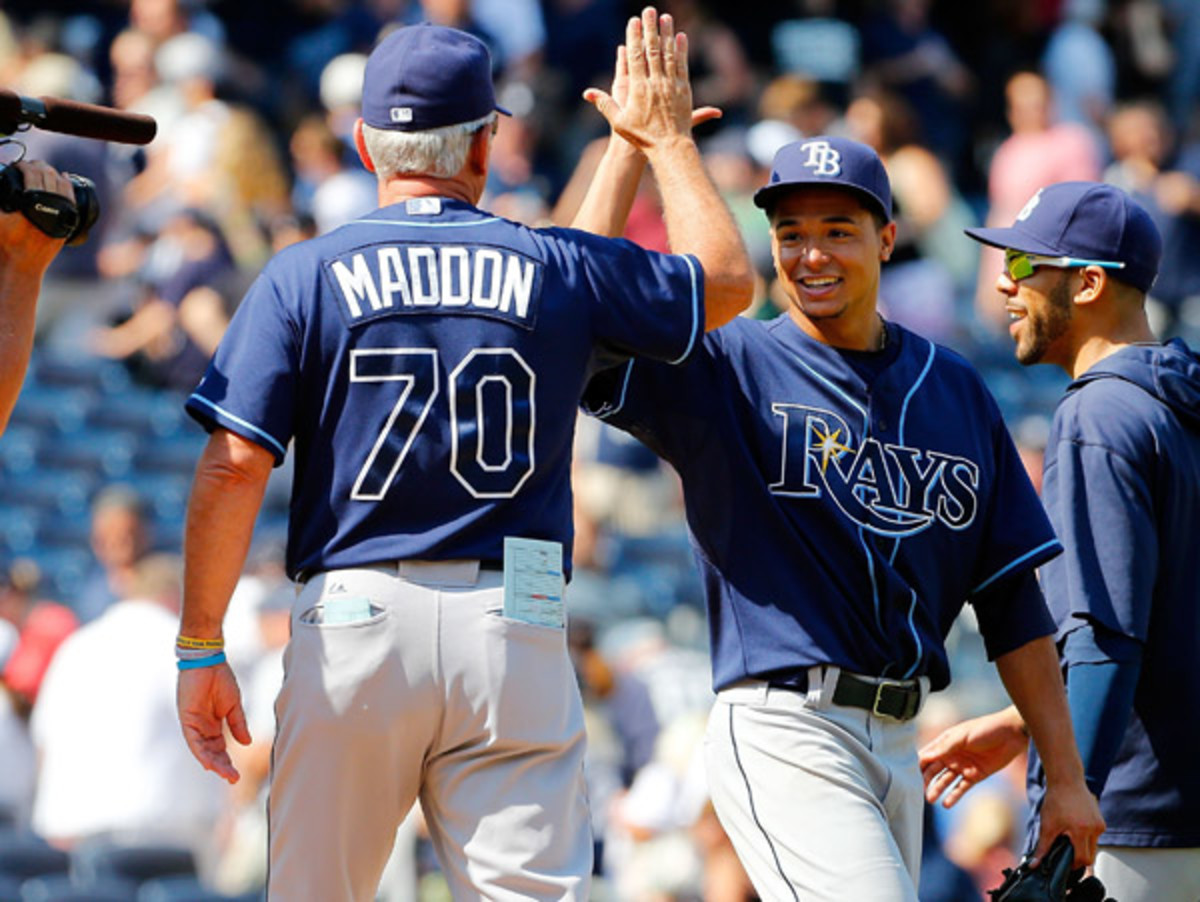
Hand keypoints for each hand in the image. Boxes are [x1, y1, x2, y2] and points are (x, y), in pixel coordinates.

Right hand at [0, 160, 73, 268]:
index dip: (22, 165)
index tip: (16, 166)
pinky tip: (63, 177)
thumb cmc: (5, 243)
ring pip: (61, 183)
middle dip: (36, 166)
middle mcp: (51, 206)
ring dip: (50, 173)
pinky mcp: (68, 220)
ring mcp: (63, 213)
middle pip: (48, 174)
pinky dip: (66, 184)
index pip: (31, 173)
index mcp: (32, 202)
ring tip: (40, 171)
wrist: (23, 265)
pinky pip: (71, 196)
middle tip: (27, 166)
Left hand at [177, 663, 251, 783]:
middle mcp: (202, 728)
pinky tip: (209, 762)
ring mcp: (194, 724)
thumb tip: (247, 743)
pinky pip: (193, 740)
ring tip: (225, 774)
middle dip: (222, 766)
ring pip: (202, 750)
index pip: (220, 748)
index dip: (228, 762)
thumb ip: (238, 724)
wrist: (208, 661)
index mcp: (214, 725)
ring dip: (213, 763)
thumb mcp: (234, 705)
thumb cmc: (220, 679)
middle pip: (212, 752)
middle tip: (233, 779)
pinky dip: (201, 752)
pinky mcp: (187, 719)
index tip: (236, 776)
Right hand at [583, 8, 703, 152]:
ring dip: (667, 34)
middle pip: (652, 50)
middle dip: (650, 28)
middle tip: (649, 10)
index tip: (634, 22)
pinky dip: (680, 50)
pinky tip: (680, 37)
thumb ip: (605, 104)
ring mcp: (670, 85)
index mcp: (638, 89)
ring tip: (666, 18)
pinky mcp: (683, 90)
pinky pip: (681, 65)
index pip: (635, 57)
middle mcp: (655, 83)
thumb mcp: (619, 122)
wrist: (669, 147)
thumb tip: (587, 93)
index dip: (634, 37)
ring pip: (668, 54)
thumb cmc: (642, 137)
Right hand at [919, 707, 1027, 808]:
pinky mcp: (975, 776)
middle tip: (920, 790)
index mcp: (946, 743)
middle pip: (934, 770)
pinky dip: (954, 796)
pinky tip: (946, 804)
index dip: (920, 764)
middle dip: (926, 780)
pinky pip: (962, 788)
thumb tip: (923, 757)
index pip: (928, 755)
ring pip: (946, 780)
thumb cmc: (985, 729)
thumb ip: (944, 748)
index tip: (911, 774)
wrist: (1012, 735)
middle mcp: (952, 756)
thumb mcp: (962, 736)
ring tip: (930, 799)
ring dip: (938, 789)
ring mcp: (963, 767)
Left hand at [1033, 779, 1104, 869]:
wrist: (1066, 780)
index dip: (1073, 865)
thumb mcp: (1047, 825)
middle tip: (1065, 853)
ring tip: (1068, 838)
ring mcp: (1100, 824)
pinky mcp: (1101, 820)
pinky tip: (1074, 829)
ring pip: (1093, 846)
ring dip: (1082, 847)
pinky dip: (1086, 838)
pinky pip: (1095, 836)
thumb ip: (1043, 847)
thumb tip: (1034, 865)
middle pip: (1091, 855)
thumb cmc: (1056, 800)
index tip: (1063, 863)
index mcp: (1081, 831)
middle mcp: (1095, 829)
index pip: (1083, 859)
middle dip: (1078, 857)